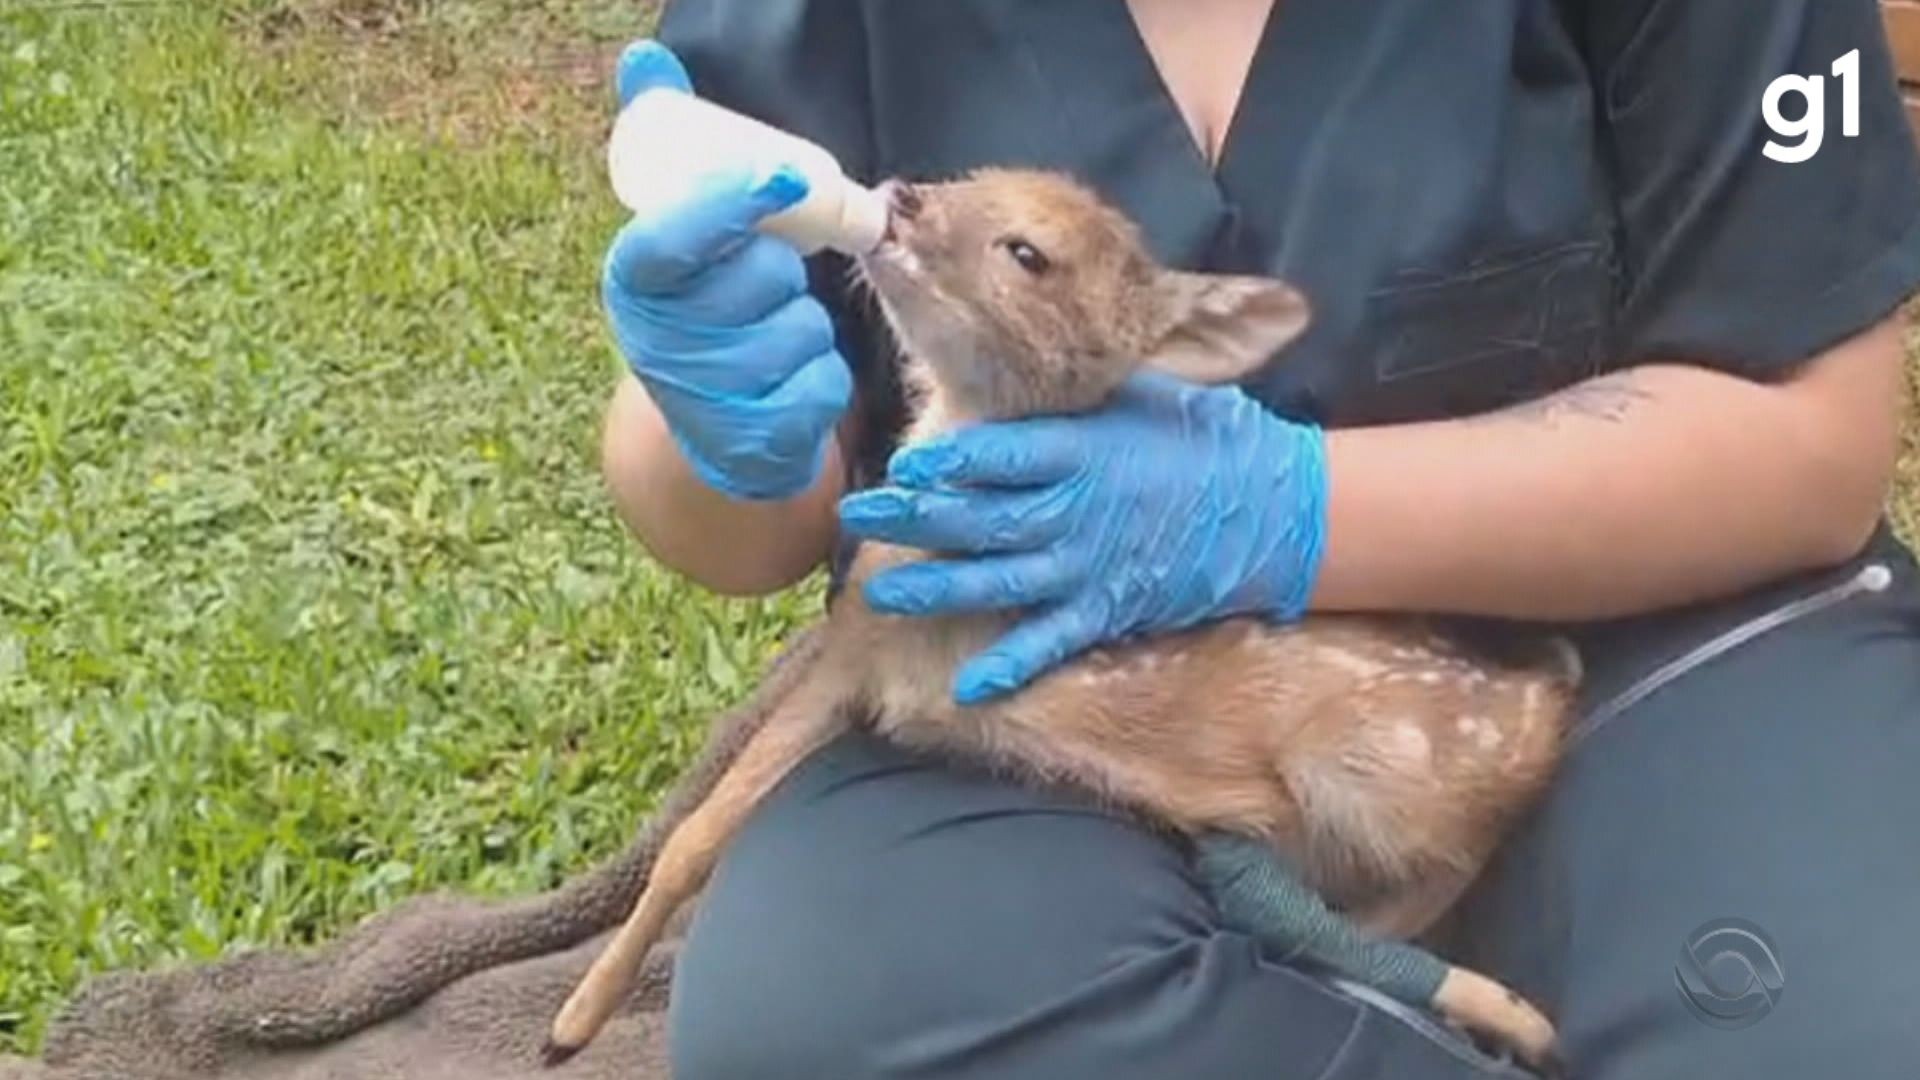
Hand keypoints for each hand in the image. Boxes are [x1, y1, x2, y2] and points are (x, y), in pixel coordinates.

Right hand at [601, 41, 851, 500]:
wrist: (709, 435)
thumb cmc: (700, 314)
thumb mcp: (674, 241)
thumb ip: (670, 153)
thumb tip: (644, 62)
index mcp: (636, 281)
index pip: (675, 234)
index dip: (732, 202)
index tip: (785, 178)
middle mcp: (664, 343)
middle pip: (764, 277)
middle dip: (779, 275)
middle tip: (761, 287)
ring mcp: (711, 399)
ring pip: (804, 328)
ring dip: (804, 325)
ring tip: (770, 338)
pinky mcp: (760, 442)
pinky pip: (827, 383)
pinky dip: (823, 377)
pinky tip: (788, 384)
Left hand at [840, 372, 1327, 702]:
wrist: (1275, 510)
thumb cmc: (1209, 440)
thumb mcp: (1149, 394)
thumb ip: (1085, 392)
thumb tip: (1035, 367)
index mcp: (1083, 452)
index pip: (1000, 456)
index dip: (947, 462)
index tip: (903, 463)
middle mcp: (1075, 512)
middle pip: (980, 517)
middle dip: (915, 517)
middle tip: (860, 514)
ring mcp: (1089, 567)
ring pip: (997, 581)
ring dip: (938, 588)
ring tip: (883, 594)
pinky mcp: (1108, 610)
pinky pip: (1051, 642)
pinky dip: (1011, 667)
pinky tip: (967, 687)